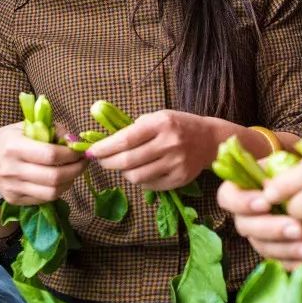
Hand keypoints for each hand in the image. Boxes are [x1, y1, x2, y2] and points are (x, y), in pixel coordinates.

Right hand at [0, 122, 85, 205]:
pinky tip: (61, 179)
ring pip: (52, 192)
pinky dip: (58, 190)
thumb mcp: (23, 127)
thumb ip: (49, 129)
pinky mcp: (15, 200)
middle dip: (76, 169)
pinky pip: (44, 199)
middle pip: (54, 177)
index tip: (80, 150)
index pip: (50, 155)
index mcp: (14, 147)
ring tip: (74, 171)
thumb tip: (73, 139)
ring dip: (70, 181)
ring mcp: (13, 188)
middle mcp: (13, 170)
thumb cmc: (6, 141)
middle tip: (84, 161)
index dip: (71, 154)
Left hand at [87, 110, 219, 190]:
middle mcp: (169, 144)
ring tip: (123, 165)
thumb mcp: (158, 117)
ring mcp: (176, 163)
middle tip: (100, 161)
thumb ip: (134, 128)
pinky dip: (139, 180)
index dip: (105, 147)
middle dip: (107, 163)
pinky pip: (149, 185)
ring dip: (123, 172)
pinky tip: (140, 170)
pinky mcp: (180, 179)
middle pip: (128, 161)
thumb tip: (105, 143)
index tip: (91, 152)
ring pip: (136, 176)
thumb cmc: (179, 125)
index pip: (125, 139)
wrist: (210, 139)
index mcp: (161, 124)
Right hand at [217, 178, 301, 266]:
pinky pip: (280, 263)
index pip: (228, 197)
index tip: (265, 203)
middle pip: (246, 226)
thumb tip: (274, 184)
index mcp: (244, 188)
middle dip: (272, 228)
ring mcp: (261, 236)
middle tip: (299, 229)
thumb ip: (283, 172)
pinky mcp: (278, 253)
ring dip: (288, 249)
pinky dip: (296, 262)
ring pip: (264, 247)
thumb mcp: (295, 166)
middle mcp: (247, 215)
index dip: (242, 202)